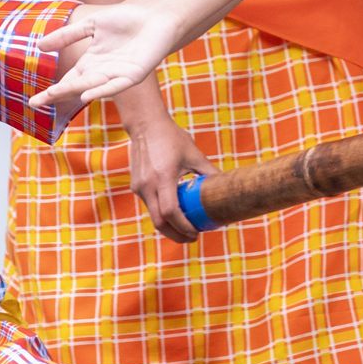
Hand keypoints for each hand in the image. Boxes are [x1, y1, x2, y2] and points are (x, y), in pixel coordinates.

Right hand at [33, 0, 185, 112]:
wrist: (156, 16)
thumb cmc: (127, 19)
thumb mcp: (92, 24)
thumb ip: (68, 35)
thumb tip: (40, 46)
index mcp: (92, 61)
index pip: (68, 79)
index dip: (52, 90)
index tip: (33, 101)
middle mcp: (102, 71)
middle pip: (76, 85)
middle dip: (57, 94)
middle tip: (36, 103)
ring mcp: (118, 74)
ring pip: (92, 85)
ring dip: (74, 90)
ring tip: (54, 94)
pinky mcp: (134, 75)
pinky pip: (116, 85)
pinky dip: (102, 90)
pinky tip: (88, 95)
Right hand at [126, 117, 215, 243]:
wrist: (145, 125)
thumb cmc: (172, 137)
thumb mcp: (194, 154)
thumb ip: (208, 172)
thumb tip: (226, 187)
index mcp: (163, 177)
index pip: (171, 212)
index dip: (183, 227)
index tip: (196, 233)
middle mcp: (148, 185)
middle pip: (159, 222)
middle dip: (176, 235)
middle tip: (192, 238)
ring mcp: (139, 187)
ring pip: (153, 216)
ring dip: (169, 226)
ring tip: (187, 228)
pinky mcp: (136, 186)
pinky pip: (150, 206)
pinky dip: (162, 214)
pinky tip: (175, 213)